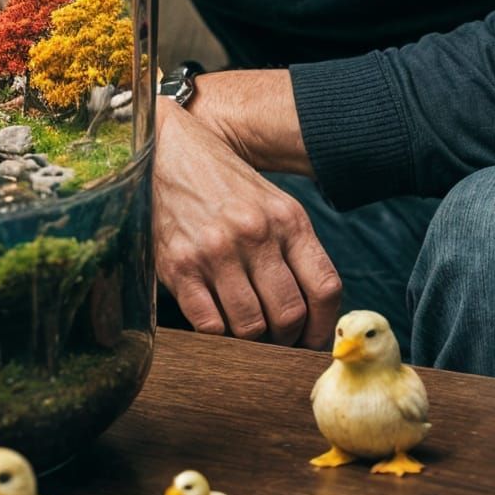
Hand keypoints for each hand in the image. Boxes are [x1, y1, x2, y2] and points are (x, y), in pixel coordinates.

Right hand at [154, 102, 340, 348]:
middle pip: (288, 315)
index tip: (311, 340)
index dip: (322, 327)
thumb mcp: (274, 206)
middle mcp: (254, 234)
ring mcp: (215, 251)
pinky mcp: (179, 266)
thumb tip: (312, 319)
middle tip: (274, 339)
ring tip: (244, 330)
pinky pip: (209, 325)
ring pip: (250, 327)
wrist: (170, 154)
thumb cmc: (226, 188)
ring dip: (250, 340)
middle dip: (285, 339)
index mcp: (288, 219)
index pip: (324, 289)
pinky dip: (217, 335)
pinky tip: (217, 320)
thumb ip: (296, 254)